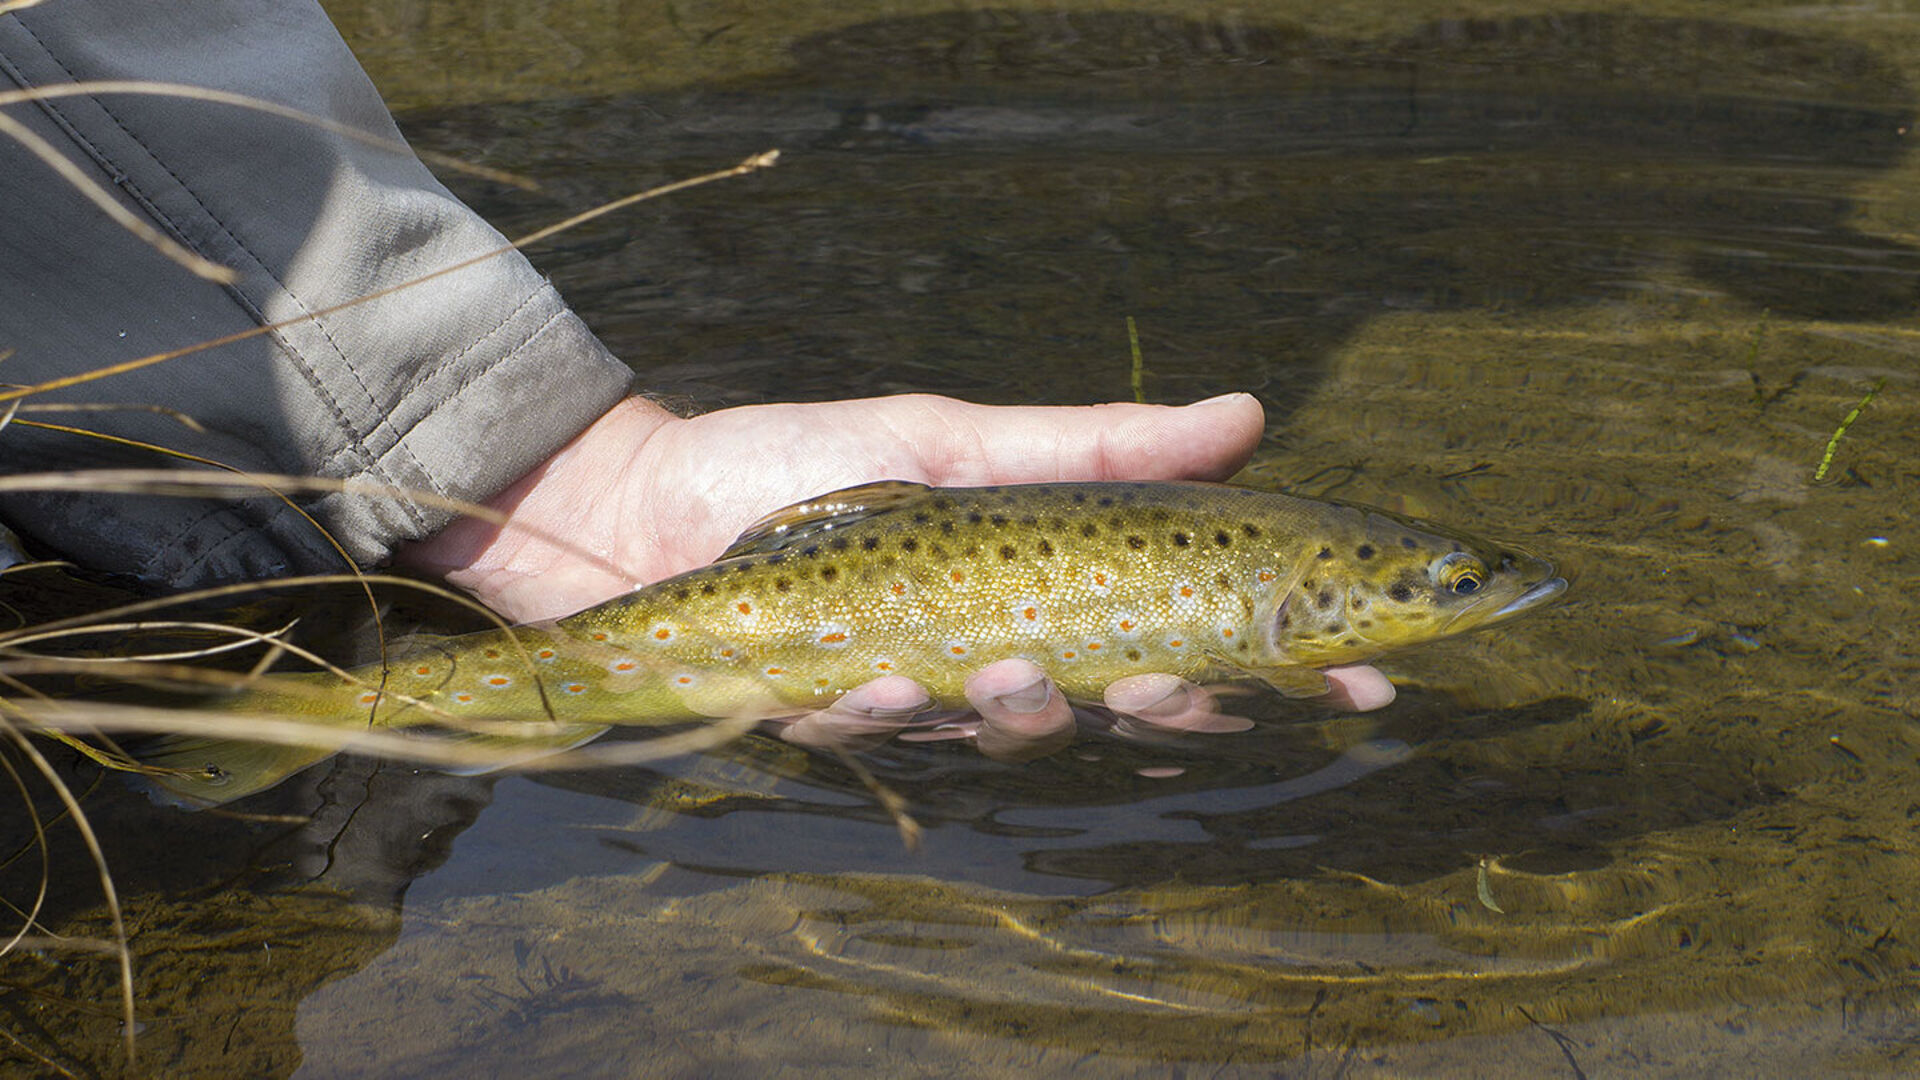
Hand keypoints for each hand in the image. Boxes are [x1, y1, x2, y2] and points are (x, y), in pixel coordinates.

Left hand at [398, 392, 1394, 757]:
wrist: (637, 499)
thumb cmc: (796, 461)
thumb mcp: (954, 437)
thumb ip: (1095, 445)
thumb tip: (1247, 415)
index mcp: (1042, 589)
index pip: (1180, 638)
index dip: (1271, 668)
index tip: (1362, 675)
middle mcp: (992, 653)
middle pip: (1110, 707)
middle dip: (1154, 706)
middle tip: (1173, 683)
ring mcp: (914, 693)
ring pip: (1000, 733)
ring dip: (1018, 710)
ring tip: (1011, 671)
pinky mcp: (826, 718)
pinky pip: (878, 734)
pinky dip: (887, 710)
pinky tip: (886, 677)